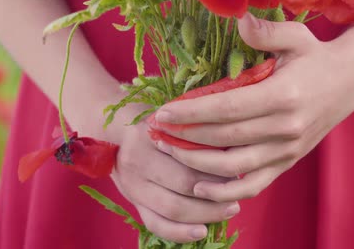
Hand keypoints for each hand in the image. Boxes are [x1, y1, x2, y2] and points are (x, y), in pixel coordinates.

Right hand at [104, 104, 240, 242]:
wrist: (115, 132)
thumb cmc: (155, 124)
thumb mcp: (172, 119)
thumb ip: (195, 134)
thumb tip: (233, 154)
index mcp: (151, 136)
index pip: (191, 155)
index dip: (218, 166)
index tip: (238, 169)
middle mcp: (139, 161)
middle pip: (184, 183)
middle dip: (216, 192)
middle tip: (238, 194)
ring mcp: (133, 185)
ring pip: (173, 208)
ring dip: (205, 213)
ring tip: (229, 211)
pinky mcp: (133, 202)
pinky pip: (156, 224)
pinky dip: (180, 233)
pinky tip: (201, 232)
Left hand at [149, 14, 353, 202]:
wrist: (350, 82)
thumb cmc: (316, 56)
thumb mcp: (295, 36)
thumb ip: (265, 31)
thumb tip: (238, 19)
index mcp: (283, 95)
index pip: (226, 108)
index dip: (191, 112)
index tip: (162, 111)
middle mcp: (285, 128)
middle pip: (223, 138)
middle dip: (184, 136)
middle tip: (155, 129)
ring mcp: (287, 150)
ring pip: (233, 166)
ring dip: (196, 163)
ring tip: (169, 150)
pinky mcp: (287, 162)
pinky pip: (254, 184)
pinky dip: (226, 190)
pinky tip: (200, 185)